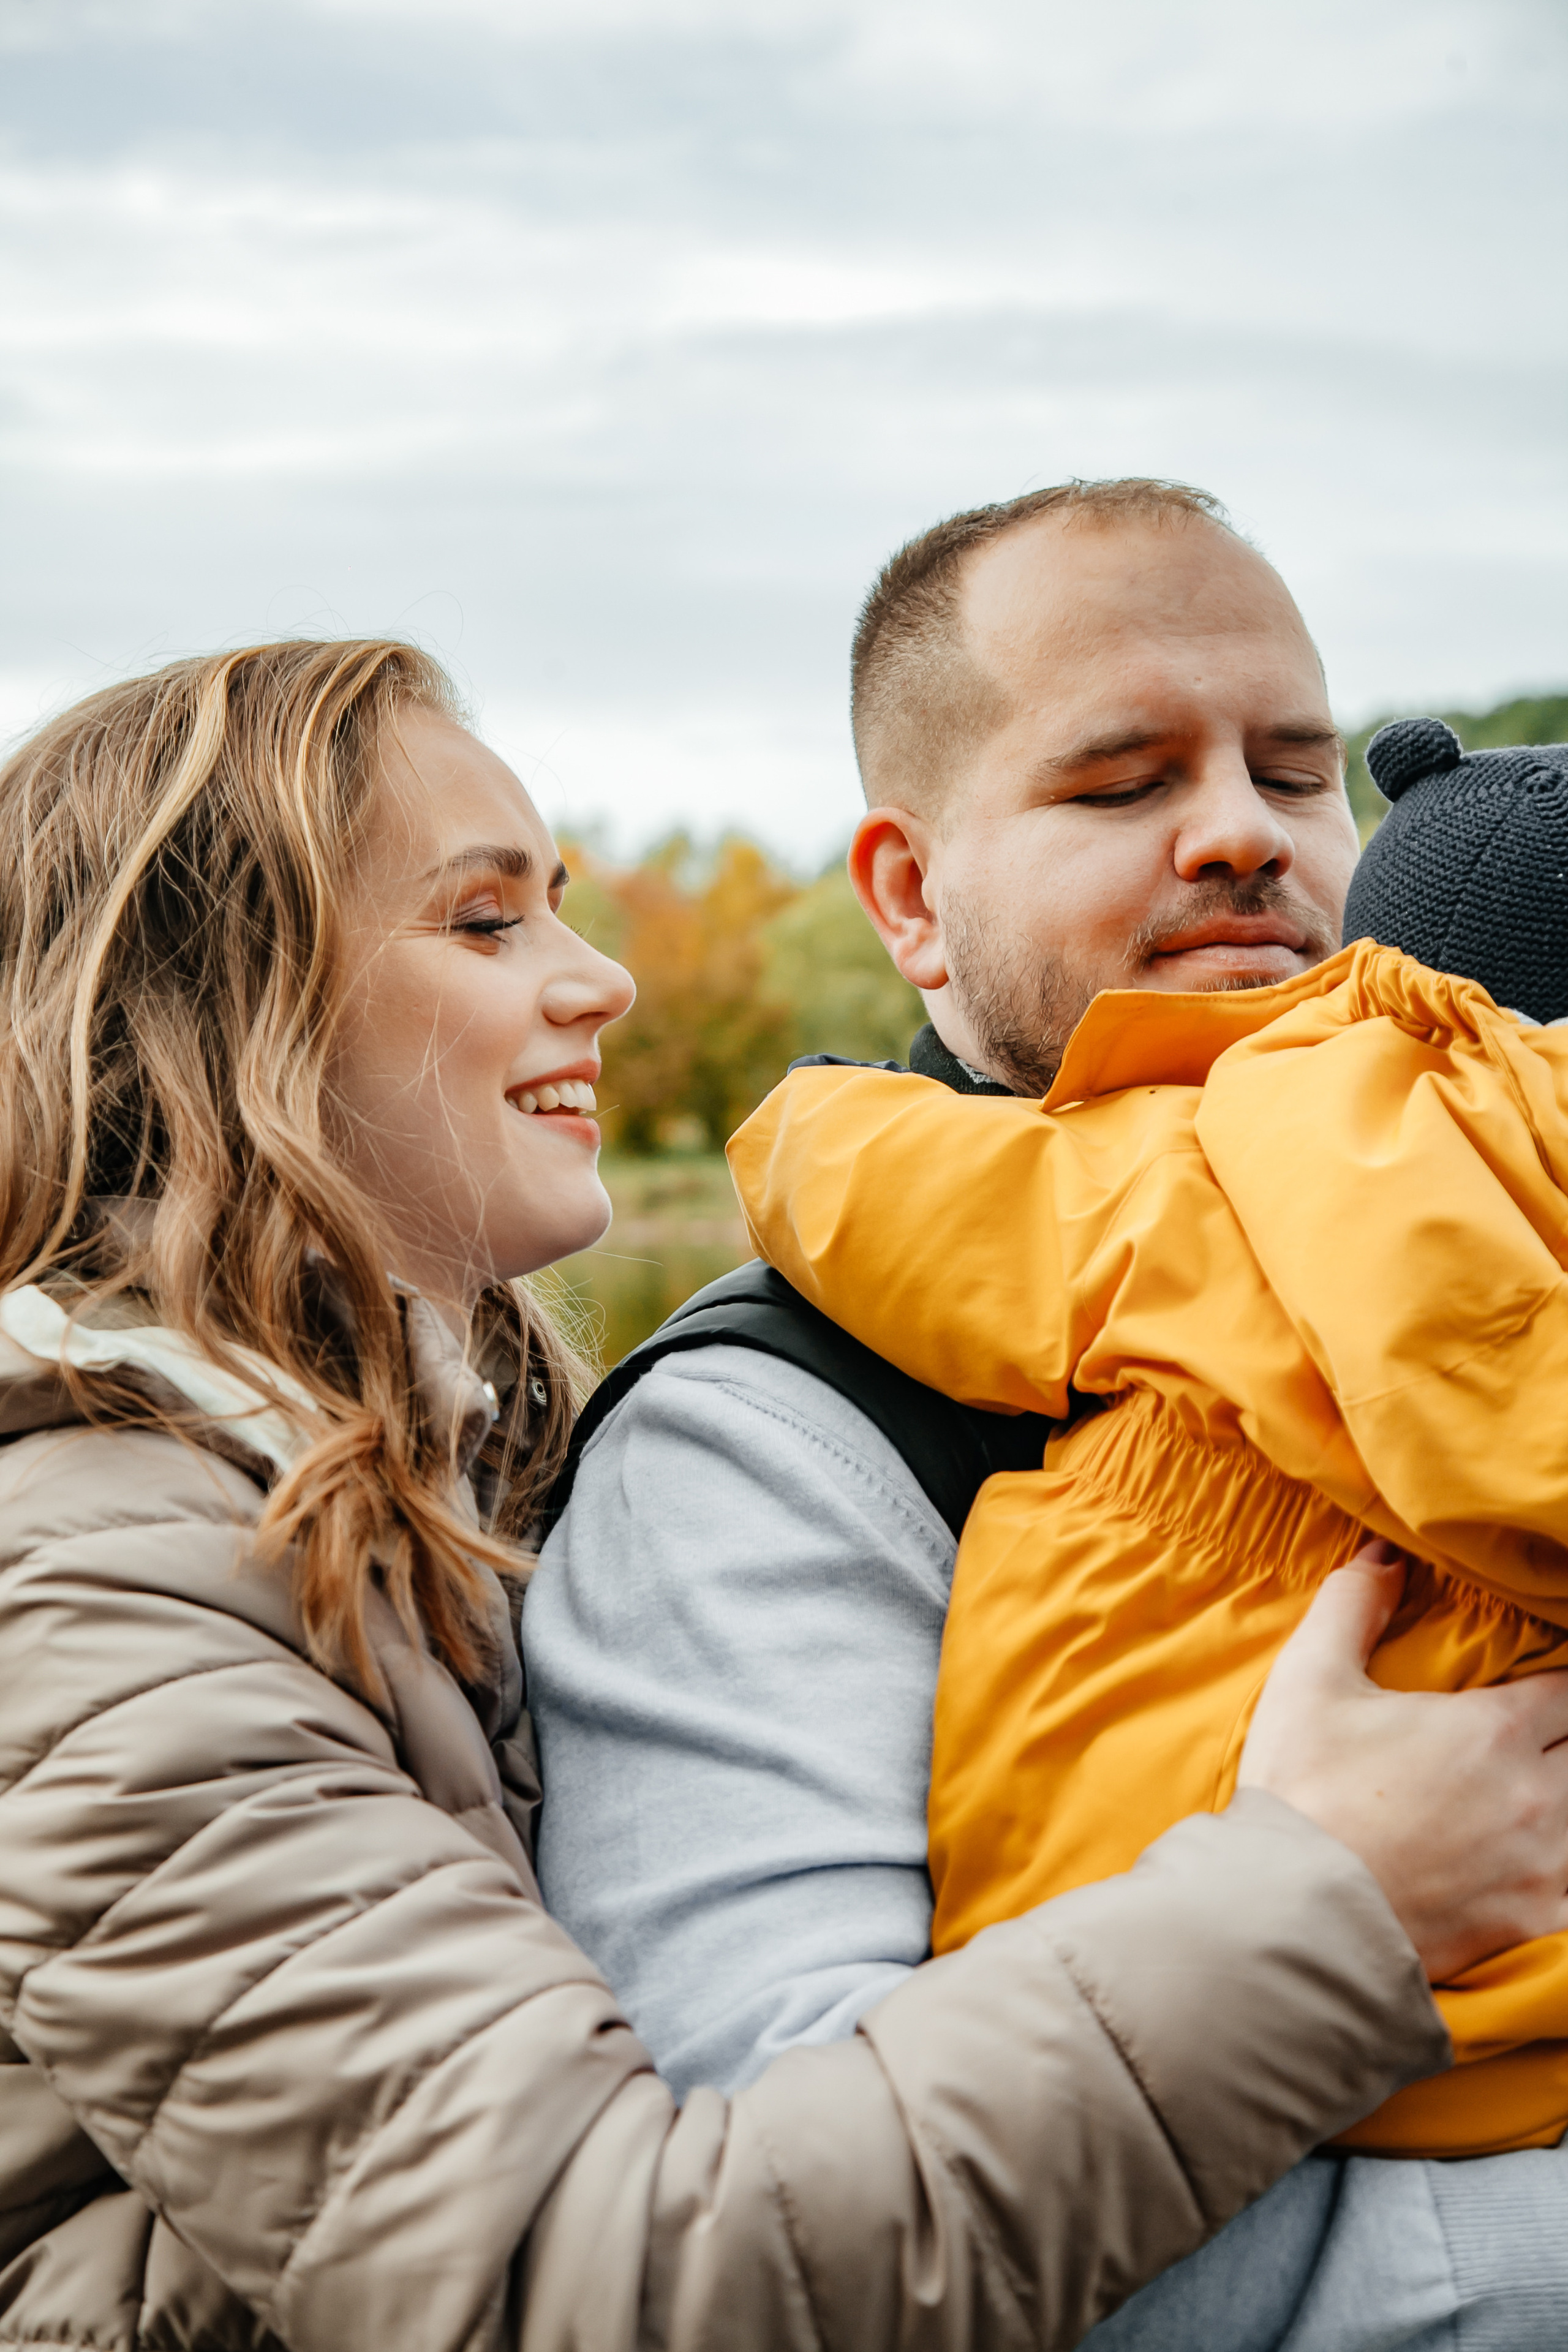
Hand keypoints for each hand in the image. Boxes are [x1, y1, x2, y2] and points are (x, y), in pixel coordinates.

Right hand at [1240, 1540, 1567, 1980]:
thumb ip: (1353, 1605)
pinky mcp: (1534, 1922)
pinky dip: (1567, 1874)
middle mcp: (1535, 1794)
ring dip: (1565, 1800)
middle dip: (1566, 1739)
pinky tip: (1545, 1866)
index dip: (1560, 1686)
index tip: (1544, 1692)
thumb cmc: (1302, 1793)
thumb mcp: (1311, 1680)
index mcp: (1492, 1729)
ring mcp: (1542, 1864)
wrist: (1292, 1912)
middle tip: (1542, 1738)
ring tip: (1539, 1798)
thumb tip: (1383, 1554)